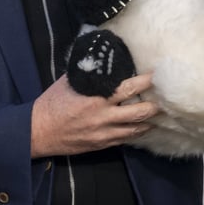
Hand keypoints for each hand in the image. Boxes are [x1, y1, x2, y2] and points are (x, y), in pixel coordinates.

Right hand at [31, 73, 158, 157]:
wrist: (37, 132)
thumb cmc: (52, 102)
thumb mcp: (69, 81)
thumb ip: (89, 74)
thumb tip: (103, 59)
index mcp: (96, 98)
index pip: (128, 88)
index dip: (145, 82)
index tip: (157, 76)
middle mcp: (103, 117)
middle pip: (138, 112)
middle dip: (155, 106)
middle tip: (166, 99)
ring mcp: (103, 133)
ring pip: (135, 129)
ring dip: (149, 122)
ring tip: (161, 115)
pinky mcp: (100, 145)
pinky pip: (124, 140)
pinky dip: (136, 133)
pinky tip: (144, 128)